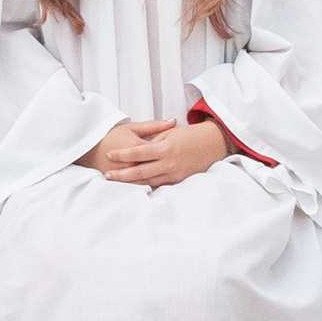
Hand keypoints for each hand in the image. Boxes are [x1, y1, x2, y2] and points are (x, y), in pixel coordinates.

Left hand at [82, 116, 230, 188]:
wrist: (214, 143)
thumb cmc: (191, 135)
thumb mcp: (170, 134)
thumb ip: (154, 143)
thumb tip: (140, 152)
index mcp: (165, 148)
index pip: (138, 153)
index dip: (122, 154)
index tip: (109, 154)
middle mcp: (169, 163)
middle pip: (140, 171)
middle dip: (122, 175)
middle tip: (107, 176)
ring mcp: (175, 173)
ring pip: (149, 181)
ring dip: (132, 183)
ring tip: (118, 182)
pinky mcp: (179, 179)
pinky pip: (160, 184)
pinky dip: (148, 185)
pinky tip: (137, 187)